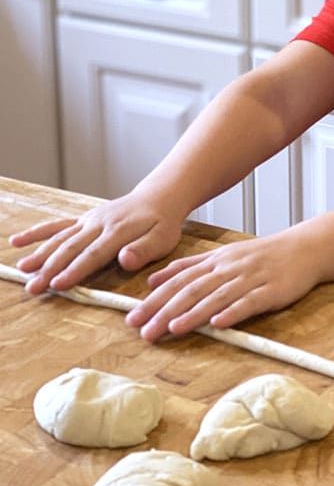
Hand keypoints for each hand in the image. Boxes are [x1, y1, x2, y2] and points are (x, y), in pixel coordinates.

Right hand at [9, 192, 183, 294]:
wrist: (157, 198)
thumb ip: (145, 250)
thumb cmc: (162, 223)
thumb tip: (126, 259)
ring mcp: (89, 220)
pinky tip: (18, 241)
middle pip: (72, 248)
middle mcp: (99, 224)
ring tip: (23, 271)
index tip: (59, 284)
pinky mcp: (83, 219)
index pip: (94, 254)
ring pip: (61, 238)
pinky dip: (37, 232)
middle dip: (51, 268)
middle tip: (34, 287)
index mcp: (119, 231)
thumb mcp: (164, 238)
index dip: (75, 270)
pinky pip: (58, 225)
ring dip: (41, 254)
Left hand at [125, 227, 320, 341]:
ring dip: (194, 313)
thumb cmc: (261, 256)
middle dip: (166, 310)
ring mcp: (250, 279)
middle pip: (192, 290)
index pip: (179, 281)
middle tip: (144, 330)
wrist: (303, 248)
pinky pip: (249, 302)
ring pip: (217, 296)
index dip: (154, 299)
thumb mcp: (223, 255)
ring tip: (173, 328)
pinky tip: (219, 324)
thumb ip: (189, 267)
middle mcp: (228, 268)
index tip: (132, 317)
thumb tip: (154, 280)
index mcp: (215, 261)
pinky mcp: (270, 290)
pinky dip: (233, 312)